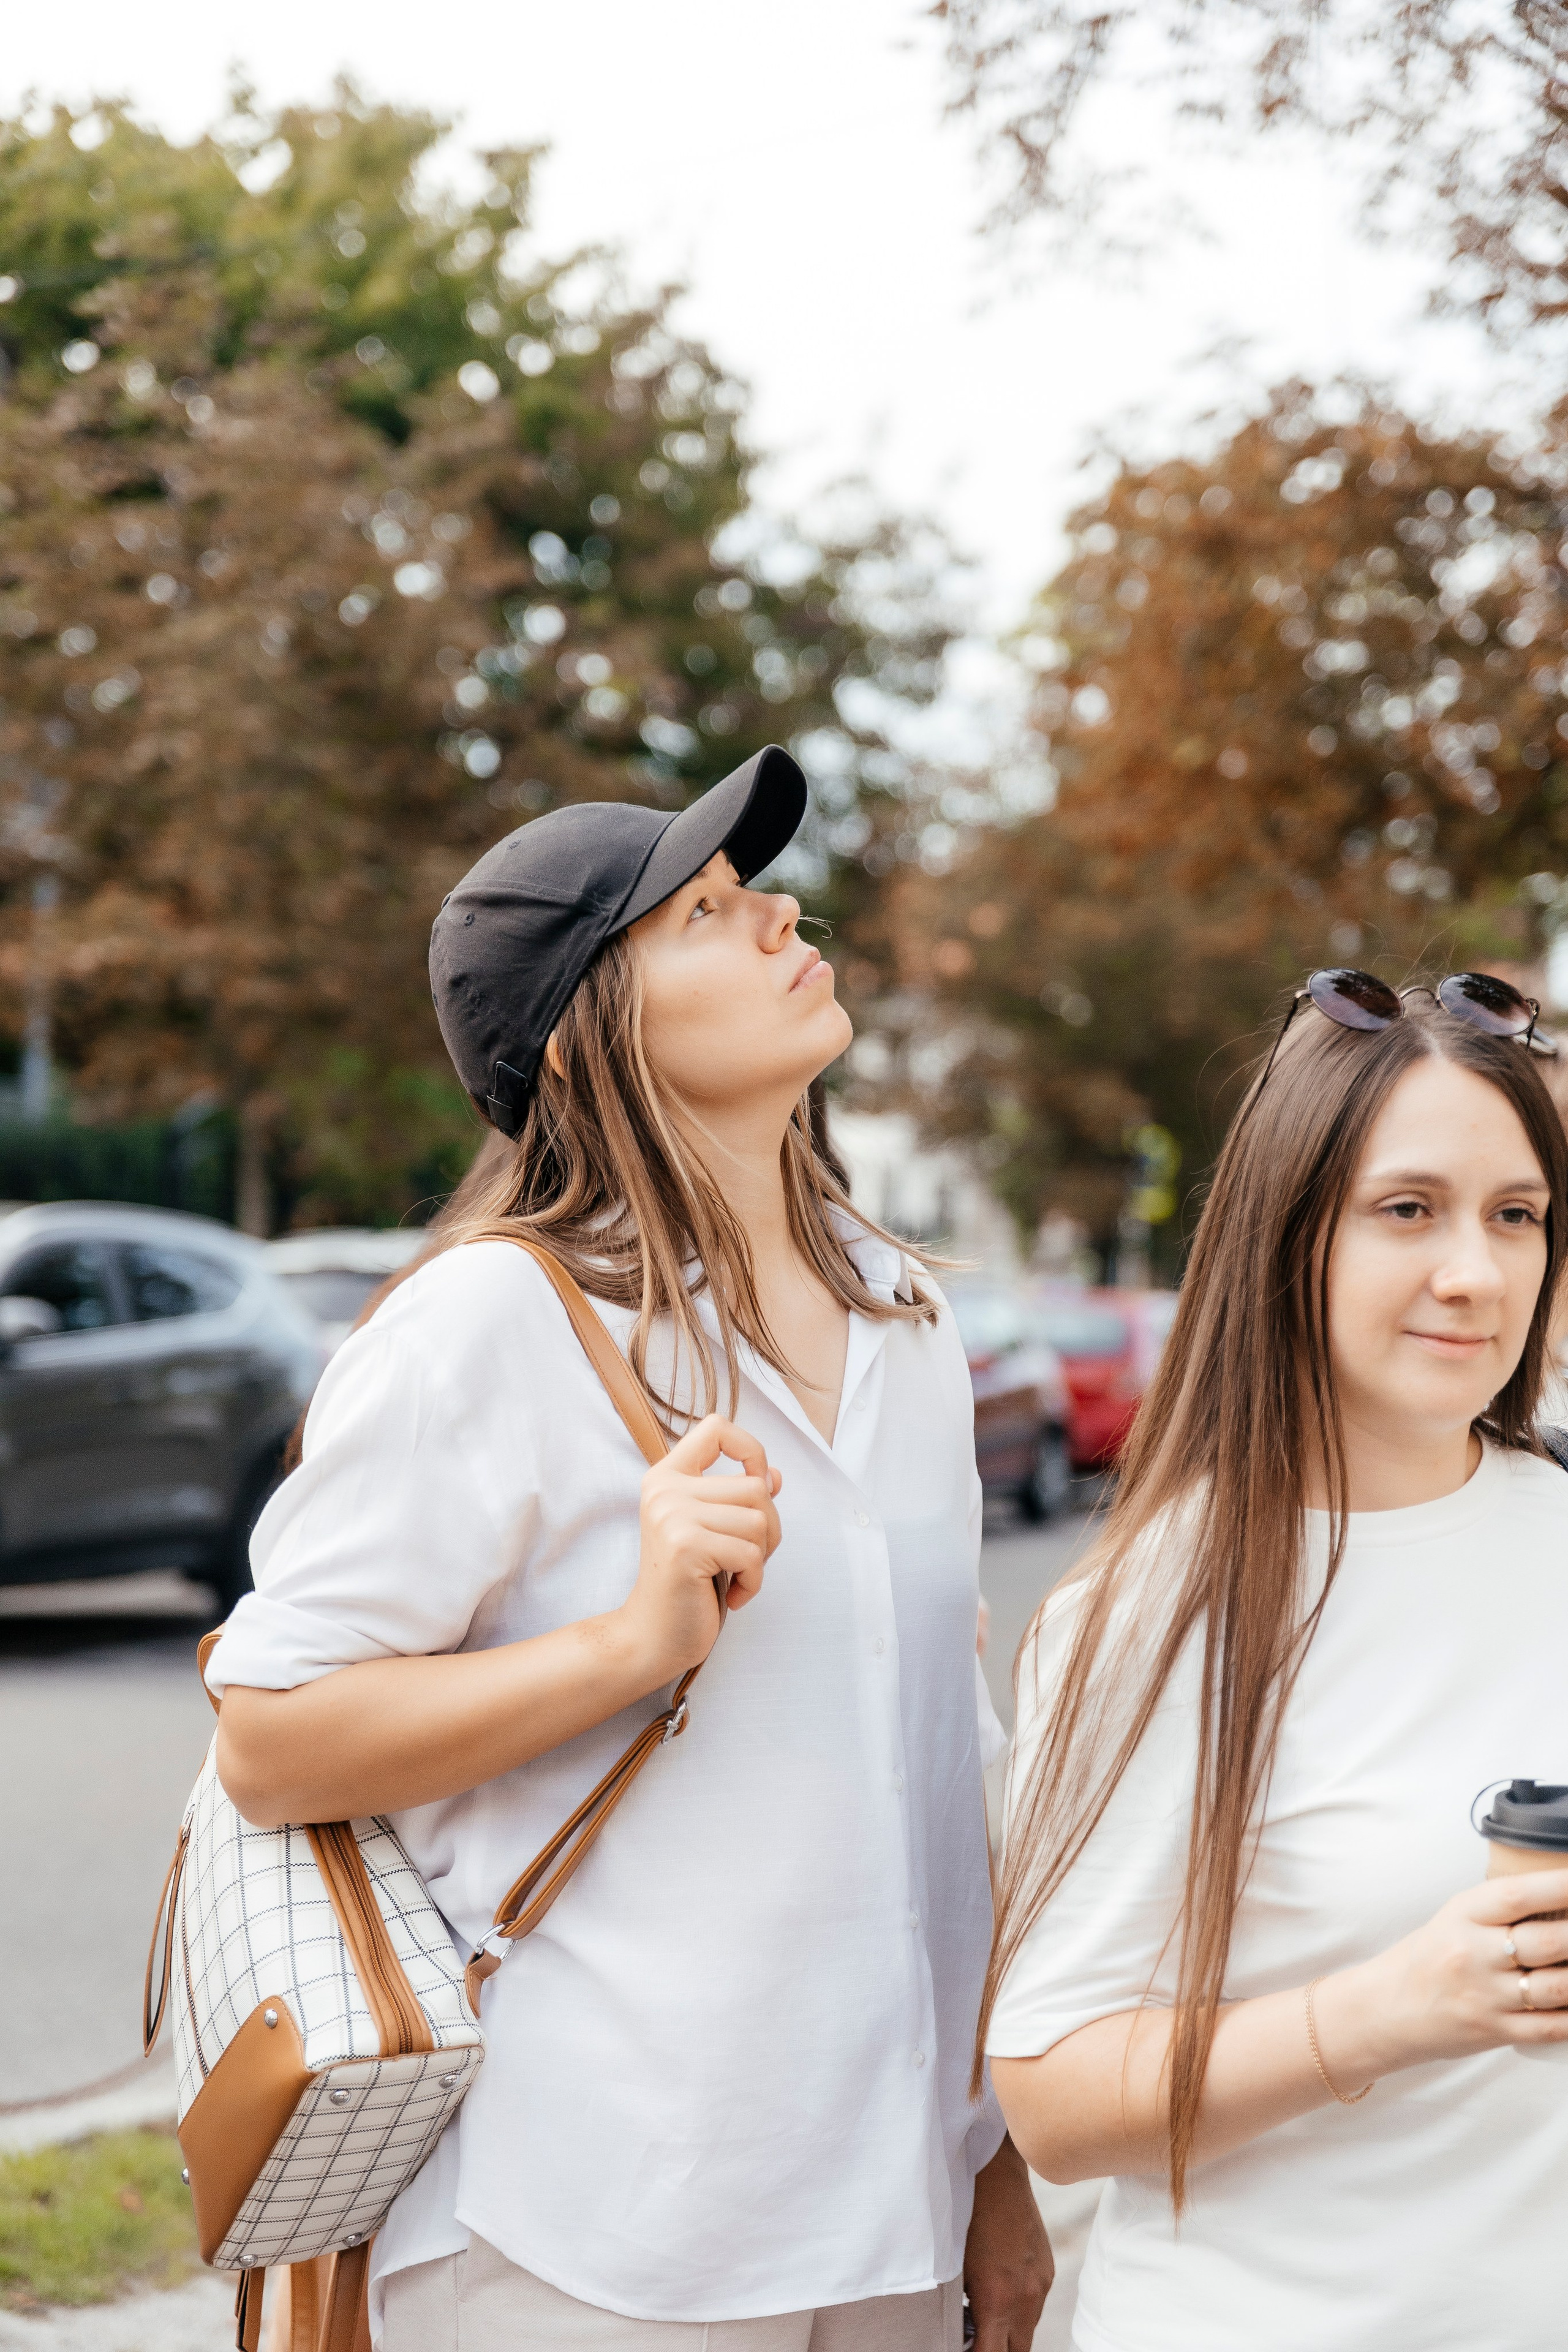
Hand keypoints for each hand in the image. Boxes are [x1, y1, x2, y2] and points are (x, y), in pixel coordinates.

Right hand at [617, 1415, 781, 1684]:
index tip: (754, 1486)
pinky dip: (753, 1582)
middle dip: (767, 1529)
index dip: (750, 1450)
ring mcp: (672, 1515)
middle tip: (744, 1560)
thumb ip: (738, 1499)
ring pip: (759, 1519)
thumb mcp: (713, 1531)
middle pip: (755, 1486)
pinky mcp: (686, 1546)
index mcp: (667, 1477)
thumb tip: (775, 1475)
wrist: (651, 1636)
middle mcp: (665, 1489)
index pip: (716, 1427)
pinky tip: (732, 1596)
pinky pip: (751, 1553)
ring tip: (734, 1577)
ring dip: (760, 1558)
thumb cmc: (688, 1584)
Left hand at [962, 2135, 1052, 2351]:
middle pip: (1017, 2351)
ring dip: (1010, 2332)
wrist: (998, 2175)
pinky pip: (1037, 2305)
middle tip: (978, 2339)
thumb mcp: (956, 2269)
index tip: (967, 2348)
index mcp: (998, 2300)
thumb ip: (963, 2308)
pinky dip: (1021, 2309)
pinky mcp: (1048, 2270)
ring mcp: (1041, 2284)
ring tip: (986, 2317)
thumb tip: (963, 2332)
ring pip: (1029, 2329)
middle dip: (998, 2350)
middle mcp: (1026, 2298)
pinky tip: (1002, 2292)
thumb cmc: (966, 2217)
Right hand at [1319, 1865, 1567, 2081]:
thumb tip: (1563, 1901)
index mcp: (1463, 1914)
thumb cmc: (1430, 1956)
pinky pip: (1551, 2027)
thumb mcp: (1456, 1918)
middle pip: (1549, 1942)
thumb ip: (1504, 1910)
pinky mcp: (1495, 2031)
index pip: (1519, 1895)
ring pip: (1557, 1987)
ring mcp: (1486, 1996)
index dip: (1560, 1886)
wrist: (1389, 2007)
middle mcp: (1474, 1954)